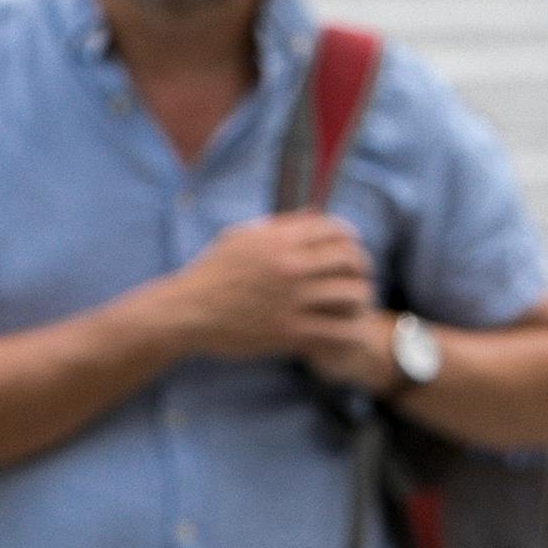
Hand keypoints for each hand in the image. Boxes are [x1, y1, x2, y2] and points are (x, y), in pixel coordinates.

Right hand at [163, 213, 380, 371]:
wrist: (187, 312)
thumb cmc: (211, 273)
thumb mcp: (241, 237)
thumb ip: (280, 226)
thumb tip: (314, 214)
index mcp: (280, 240)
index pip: (335, 229)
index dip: (350, 236)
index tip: (352, 246)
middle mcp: (290, 268)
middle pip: (349, 259)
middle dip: (361, 266)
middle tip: (360, 276)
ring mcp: (292, 302)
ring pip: (352, 294)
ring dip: (361, 298)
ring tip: (358, 304)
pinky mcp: (290, 333)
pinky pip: (338, 331)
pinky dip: (351, 330)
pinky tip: (348, 330)